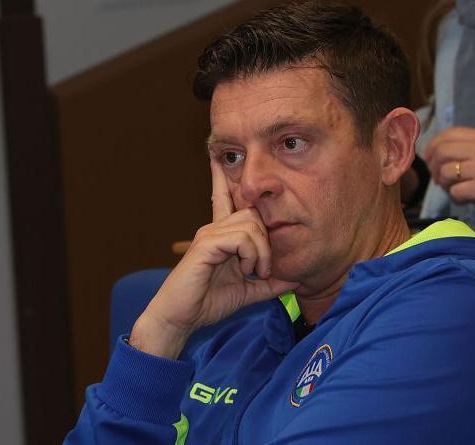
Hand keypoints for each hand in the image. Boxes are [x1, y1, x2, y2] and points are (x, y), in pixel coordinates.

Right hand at [129, 160, 299, 358]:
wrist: (180, 318)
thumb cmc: (207, 303)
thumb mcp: (246, 292)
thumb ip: (268, 284)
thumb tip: (294, 281)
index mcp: (219, 236)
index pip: (222, 199)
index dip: (220, 178)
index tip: (217, 157)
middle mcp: (213, 229)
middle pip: (253, 214)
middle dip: (266, 241)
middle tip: (264, 269)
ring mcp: (208, 235)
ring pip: (250, 224)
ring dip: (261, 251)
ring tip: (255, 272)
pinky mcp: (206, 245)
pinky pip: (240, 237)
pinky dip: (251, 254)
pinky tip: (245, 270)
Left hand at [423, 127, 474, 217]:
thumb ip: (469, 146)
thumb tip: (437, 151)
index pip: (448, 134)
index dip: (433, 145)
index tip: (428, 156)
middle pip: (442, 152)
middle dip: (433, 166)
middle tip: (437, 177)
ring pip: (445, 172)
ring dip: (443, 182)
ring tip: (450, 187)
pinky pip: (455, 191)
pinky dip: (455, 196)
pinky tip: (464, 197)